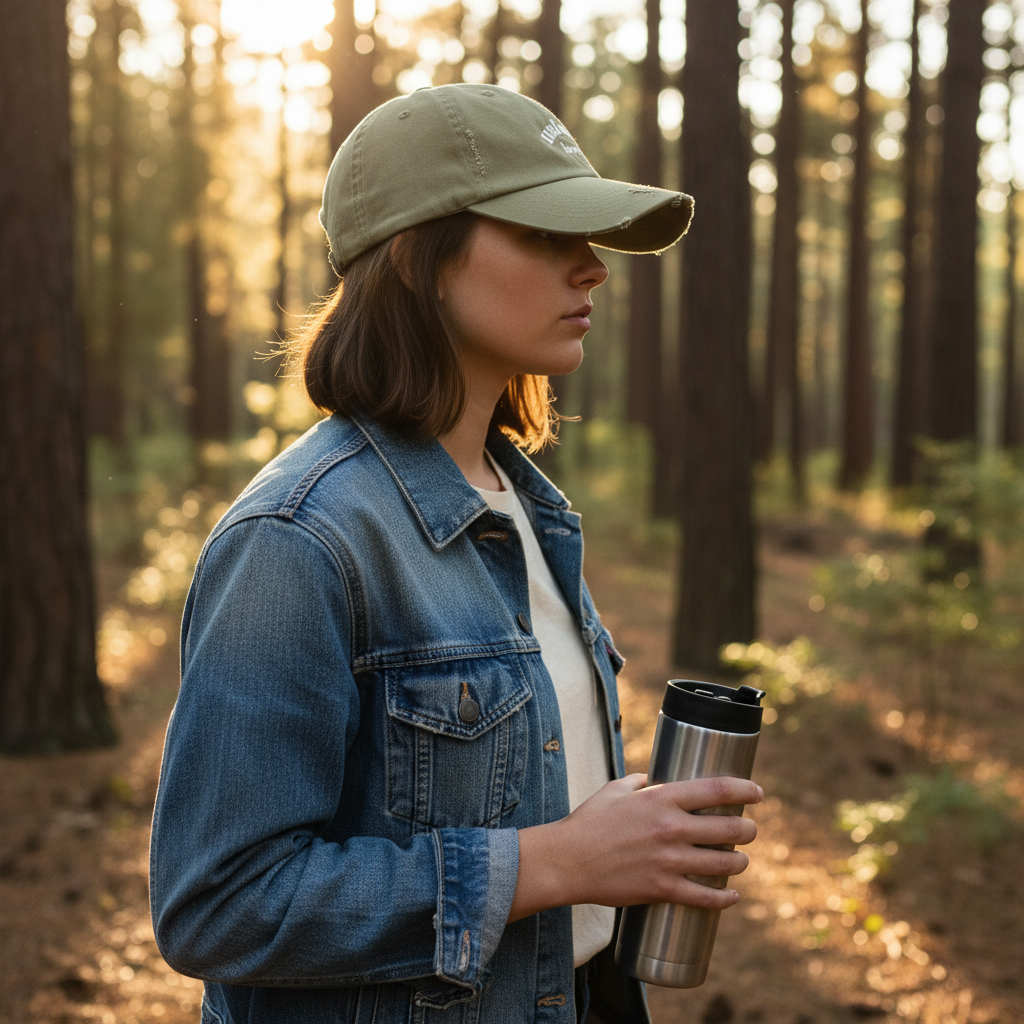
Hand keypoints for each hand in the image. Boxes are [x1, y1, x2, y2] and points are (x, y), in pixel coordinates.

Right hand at [508, 774, 761, 922]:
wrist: (568, 860)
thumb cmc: (589, 821)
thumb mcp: (616, 789)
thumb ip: (641, 782)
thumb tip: (655, 779)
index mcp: (661, 798)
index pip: (717, 790)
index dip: (744, 790)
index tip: (757, 793)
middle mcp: (671, 828)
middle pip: (729, 828)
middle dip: (747, 830)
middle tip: (749, 830)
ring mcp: (669, 861)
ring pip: (723, 863)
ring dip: (739, 862)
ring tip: (740, 861)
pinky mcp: (662, 888)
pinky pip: (705, 897)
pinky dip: (724, 898)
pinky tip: (731, 896)